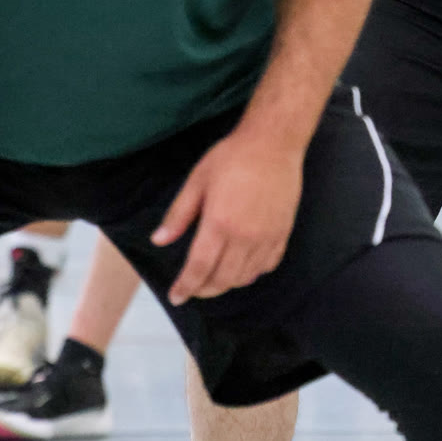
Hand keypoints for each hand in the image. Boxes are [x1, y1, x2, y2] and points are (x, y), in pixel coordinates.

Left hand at [152, 126, 304, 304]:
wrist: (273, 143)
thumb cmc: (231, 157)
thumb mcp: (197, 181)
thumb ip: (179, 214)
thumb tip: (159, 240)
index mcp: (219, 223)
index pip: (199, 268)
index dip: (186, 286)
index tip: (176, 297)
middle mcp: (244, 237)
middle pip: (222, 279)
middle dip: (204, 290)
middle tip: (193, 288)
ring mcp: (266, 237)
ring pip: (245, 277)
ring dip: (227, 283)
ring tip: (214, 279)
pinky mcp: (282, 233)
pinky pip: (267, 266)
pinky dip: (252, 273)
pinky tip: (242, 267)